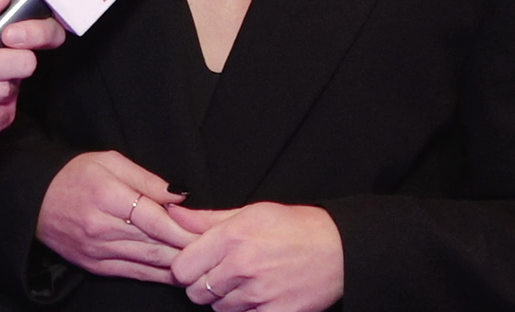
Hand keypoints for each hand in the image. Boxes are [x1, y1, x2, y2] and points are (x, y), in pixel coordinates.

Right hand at [37, 151, 195, 283]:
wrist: (34, 200)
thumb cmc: (74, 175)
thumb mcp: (110, 161)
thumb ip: (147, 179)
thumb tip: (181, 195)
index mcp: (107, 196)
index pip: (154, 218)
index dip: (183, 227)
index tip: (207, 230)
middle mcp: (101, 227)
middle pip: (155, 242)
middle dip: (187, 248)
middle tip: (215, 249)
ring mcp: (98, 251)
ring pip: (148, 261)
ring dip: (177, 263)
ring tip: (203, 262)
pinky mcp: (95, 266)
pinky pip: (134, 273)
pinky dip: (158, 274)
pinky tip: (177, 273)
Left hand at [169, 202, 342, 310]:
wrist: (340, 250)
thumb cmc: (295, 227)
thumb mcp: (250, 212)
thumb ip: (207, 219)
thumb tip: (174, 213)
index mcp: (231, 237)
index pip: (182, 268)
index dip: (186, 267)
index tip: (197, 264)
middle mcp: (241, 266)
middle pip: (196, 291)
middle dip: (204, 284)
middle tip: (223, 273)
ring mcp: (258, 293)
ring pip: (218, 308)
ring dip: (226, 299)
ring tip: (247, 282)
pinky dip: (247, 311)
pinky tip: (260, 296)